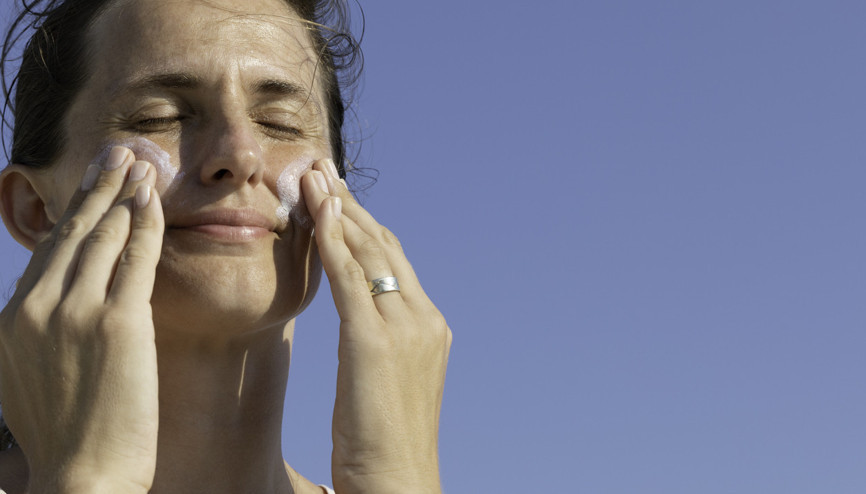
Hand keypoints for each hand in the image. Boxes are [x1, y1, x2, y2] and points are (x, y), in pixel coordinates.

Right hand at [0, 148, 163, 493]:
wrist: (83, 478)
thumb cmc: (68, 437)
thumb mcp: (30, 378)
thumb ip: (37, 336)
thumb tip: (49, 308)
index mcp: (12, 320)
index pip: (48, 253)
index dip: (74, 214)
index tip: (91, 186)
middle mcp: (35, 308)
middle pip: (72, 233)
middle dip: (98, 188)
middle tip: (117, 154)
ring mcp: (74, 312)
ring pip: (104, 236)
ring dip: (125, 193)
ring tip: (142, 163)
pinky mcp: (117, 323)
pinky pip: (135, 257)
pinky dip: (146, 221)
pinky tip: (156, 197)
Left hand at [301, 160, 451, 493]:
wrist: (399, 484)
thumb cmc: (384, 448)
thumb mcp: (386, 385)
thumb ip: (378, 348)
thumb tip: (359, 331)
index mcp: (429, 328)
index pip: (394, 263)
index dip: (364, 227)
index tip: (338, 199)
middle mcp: (423, 318)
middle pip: (384, 247)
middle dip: (350, 206)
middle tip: (321, 171)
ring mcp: (405, 328)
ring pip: (368, 253)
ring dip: (336, 210)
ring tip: (312, 177)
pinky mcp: (374, 342)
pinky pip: (349, 277)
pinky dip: (330, 240)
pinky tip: (312, 213)